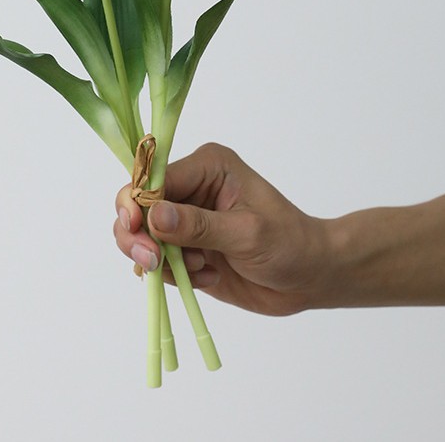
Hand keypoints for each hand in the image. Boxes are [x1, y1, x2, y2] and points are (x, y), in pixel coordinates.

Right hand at [114, 143, 331, 315]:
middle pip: (137, 204)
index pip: (155, 178)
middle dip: (138, 235)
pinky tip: (206, 278)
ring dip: (160, 259)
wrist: (310, 278)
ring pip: (141, 235)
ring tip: (197, 270)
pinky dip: (173, 275)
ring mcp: (184, 220)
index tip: (134, 229)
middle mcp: (190, 187)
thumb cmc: (289, 245)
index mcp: (207, 167)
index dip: (137, 202)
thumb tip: (153, 216)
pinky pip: (157, 261)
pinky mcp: (184, 249)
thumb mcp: (247, 233)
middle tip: (152, 263)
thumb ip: (199, 226)